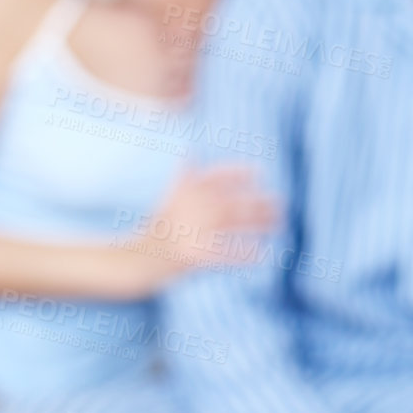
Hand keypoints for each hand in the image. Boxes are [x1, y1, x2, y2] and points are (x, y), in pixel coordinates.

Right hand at [123, 165, 276, 291]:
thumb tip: (188, 151)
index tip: (259, 172)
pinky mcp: (192, 256)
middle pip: (233, 202)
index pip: (214, 176)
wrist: (130, 261)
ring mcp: (191, 232)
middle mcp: (188, 209)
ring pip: (234, 225)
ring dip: (260, 223)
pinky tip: (263, 253)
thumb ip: (179, 177)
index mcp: (180, 192)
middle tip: (282, 203)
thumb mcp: (162, 199)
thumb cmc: (152, 230)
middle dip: (259, 202)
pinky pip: (227, 253)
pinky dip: (246, 253)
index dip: (238, 173)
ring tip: (279, 223)